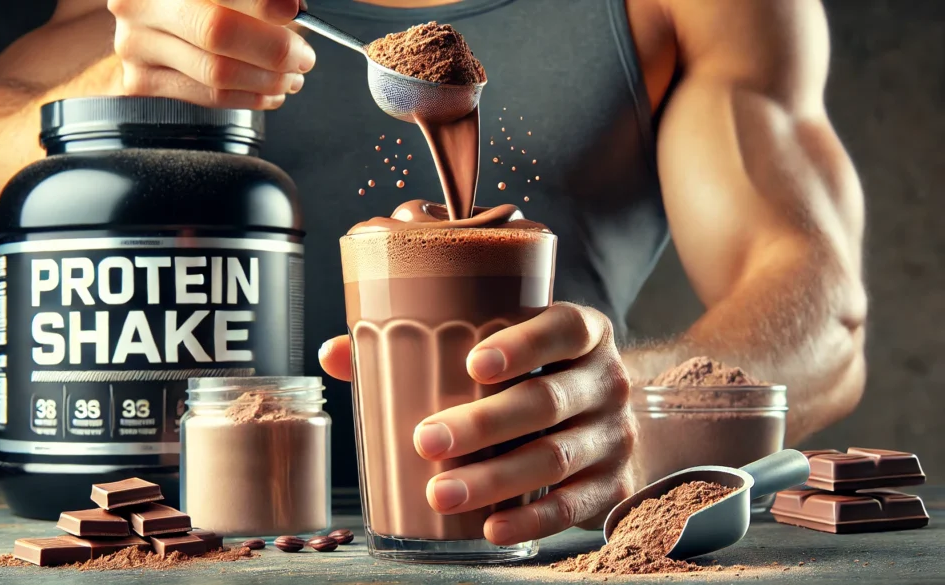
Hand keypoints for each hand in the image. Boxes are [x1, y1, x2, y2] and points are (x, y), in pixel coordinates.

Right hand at [108, 0, 313, 108]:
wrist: (155, 15)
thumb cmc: (202, 2)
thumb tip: (293, 9)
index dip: (260, 3)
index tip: (293, 10)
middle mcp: (138, 5)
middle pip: (217, 32)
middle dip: (272, 49)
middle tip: (302, 56)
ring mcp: (135, 44)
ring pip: (216, 73)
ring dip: (267, 80)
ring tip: (291, 77)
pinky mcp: (139, 80)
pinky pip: (207, 97)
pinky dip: (249, 98)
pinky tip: (269, 92)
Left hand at [319, 302, 635, 544]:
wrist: (608, 426)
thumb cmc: (532, 377)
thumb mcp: (500, 350)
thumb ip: (421, 347)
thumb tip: (336, 352)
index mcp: (581, 333)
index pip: (562, 328)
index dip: (523, 343)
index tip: (472, 365)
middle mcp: (606, 380)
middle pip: (548, 400)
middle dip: (484, 424)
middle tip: (426, 440)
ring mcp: (614, 435)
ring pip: (555, 457)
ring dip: (495, 478)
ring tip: (440, 492)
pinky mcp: (614, 485)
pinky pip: (573, 506)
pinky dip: (530, 519)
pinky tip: (490, 527)